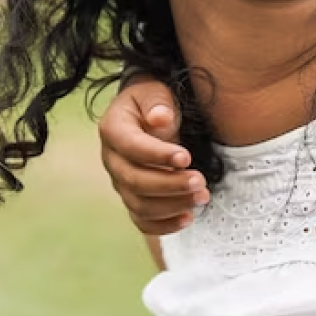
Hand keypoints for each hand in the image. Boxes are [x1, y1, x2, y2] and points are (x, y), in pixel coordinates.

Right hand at [99, 76, 207, 233]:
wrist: (148, 113)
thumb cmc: (153, 101)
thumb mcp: (154, 90)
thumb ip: (157, 102)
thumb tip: (160, 118)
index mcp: (113, 129)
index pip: (131, 147)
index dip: (157, 155)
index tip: (186, 157)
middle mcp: (112, 159)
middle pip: (134, 181)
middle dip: (170, 184)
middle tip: (201, 182)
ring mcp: (120, 182)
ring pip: (139, 205)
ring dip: (172, 205)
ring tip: (203, 197)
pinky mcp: (132, 198)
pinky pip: (142, 221)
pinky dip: (164, 225)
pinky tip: (188, 218)